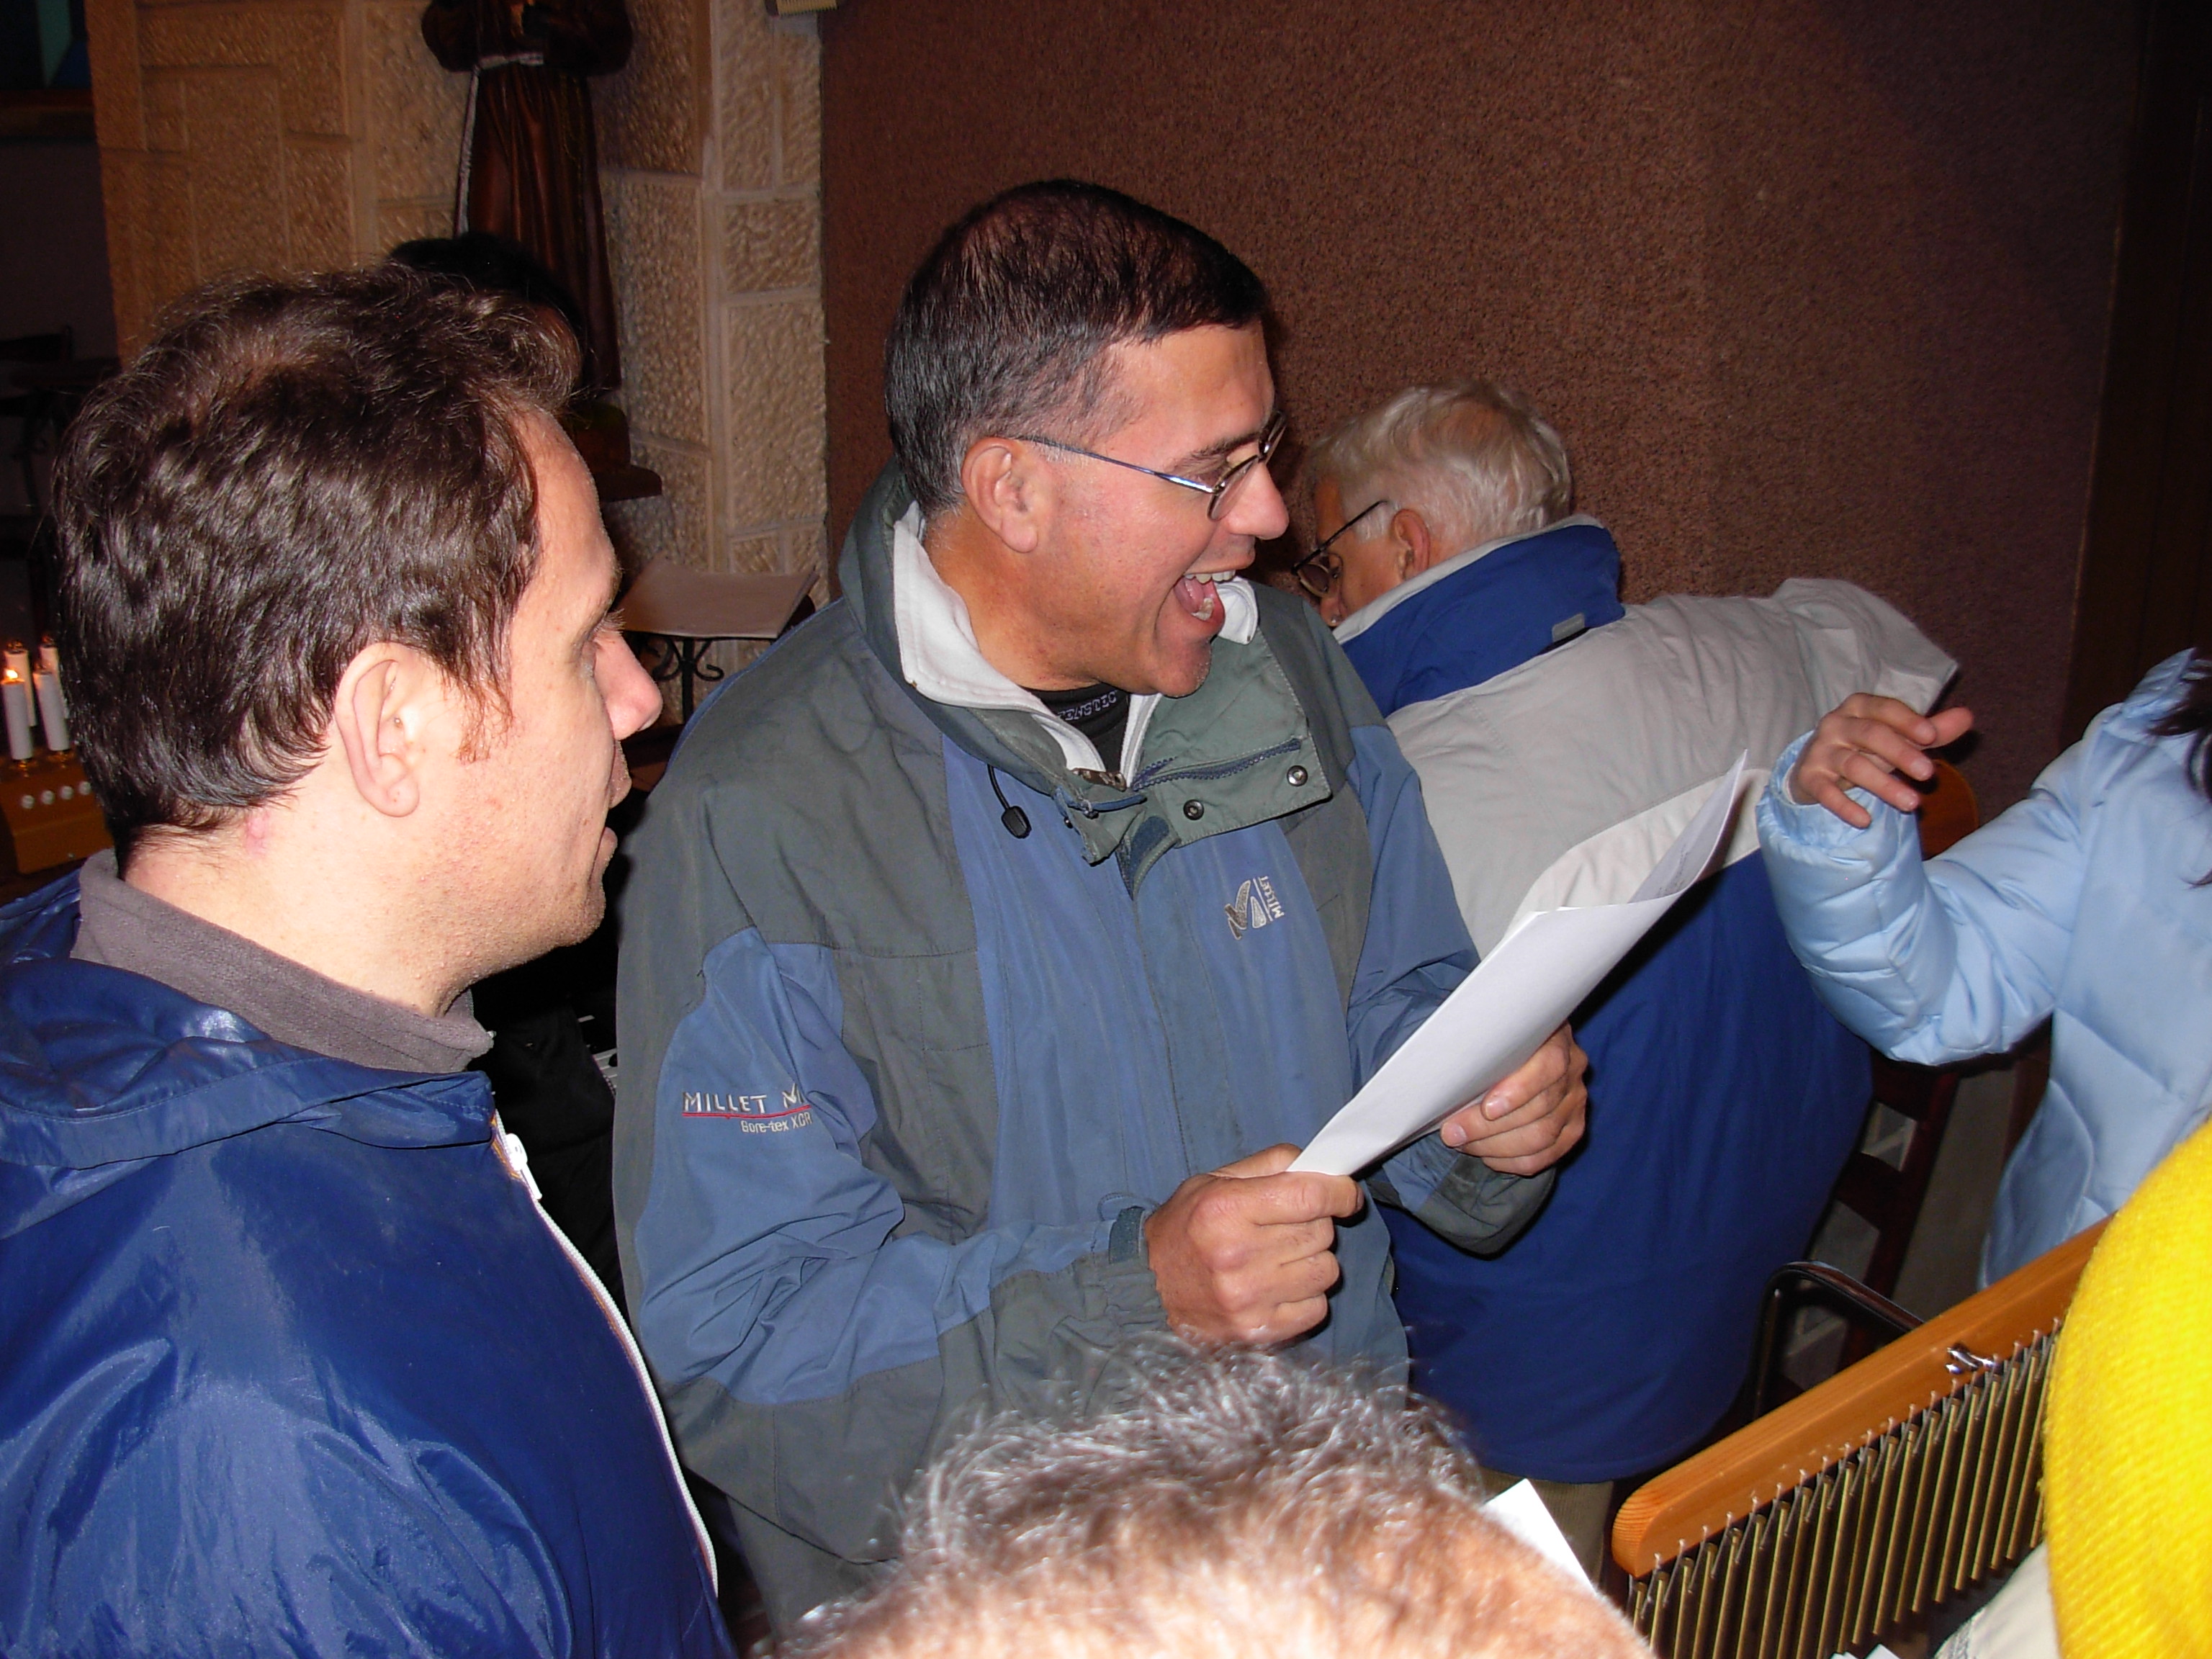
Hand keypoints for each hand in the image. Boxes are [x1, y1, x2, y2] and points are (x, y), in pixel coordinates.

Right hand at [1145, 1144, 1361, 1346]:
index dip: (1339, 1192)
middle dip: (1316, 1223)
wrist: (1147, 1290)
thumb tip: (1321, 1167)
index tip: (1345, 1194)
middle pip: (1321, 1231)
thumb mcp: (1214, 1181)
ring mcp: (1249, 1298)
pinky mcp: (1258, 1331)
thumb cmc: (1184, 1229)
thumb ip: (1269, 1165)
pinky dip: (1307, 1296)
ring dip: (1313, 1260)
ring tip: (1283, 1257)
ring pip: (1326, 1270)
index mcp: (1226, 1209)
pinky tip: (1280, 1287)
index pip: (1309, 1196)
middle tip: (1290, 1225)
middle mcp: (1237, 1254)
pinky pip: (1317, 1307)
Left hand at [1437, 1023, 1587, 1175]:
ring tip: (1464, 1143)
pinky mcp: (1572, 1128)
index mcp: (1555, 1038)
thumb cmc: (1501, 1041)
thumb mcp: (1493, 1033)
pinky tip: (1488, 1155)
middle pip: (1540, 1108)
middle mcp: (1573, 1068)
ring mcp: (1575, 1101)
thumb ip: (1481, 1049)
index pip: (1549, 1066)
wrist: (1526, 1049)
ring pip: (1542, 1136)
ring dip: (1495, 1146)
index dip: (1519, 1091)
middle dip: (1490, 1127)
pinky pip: (1546, 1156)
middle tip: (1454, 1131)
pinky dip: (1512, 1161)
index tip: (1487, 1108)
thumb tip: (1447, 1076)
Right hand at [1789, 695, 1975, 828]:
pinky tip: (1865, 820)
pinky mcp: (1809, 777)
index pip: (1885, 708)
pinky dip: (1844, 806)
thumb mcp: (1898, 737)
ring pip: (1853, 765)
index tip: (1932, 736)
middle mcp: (1836, 724)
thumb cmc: (1865, 747)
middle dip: (1901, 753)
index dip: (1908, 721)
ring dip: (1884, 785)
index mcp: (1859, 707)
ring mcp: (1820, 751)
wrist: (1815, 766)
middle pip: (1870, 735)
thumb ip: (1931, 730)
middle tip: (1929, 774)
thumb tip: (1967, 717)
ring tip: (1913, 803)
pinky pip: (1826, 792)